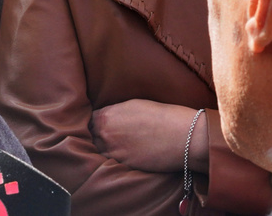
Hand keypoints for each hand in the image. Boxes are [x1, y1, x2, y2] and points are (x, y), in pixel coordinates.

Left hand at [90, 100, 208, 173]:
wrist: (183, 135)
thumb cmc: (162, 115)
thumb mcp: (132, 105)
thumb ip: (114, 112)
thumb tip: (107, 117)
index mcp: (105, 116)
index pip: (88, 121)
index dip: (95, 123)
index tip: (100, 125)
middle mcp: (105, 135)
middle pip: (92, 137)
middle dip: (98, 136)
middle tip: (109, 137)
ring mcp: (114, 152)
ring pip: (100, 152)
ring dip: (106, 149)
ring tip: (118, 146)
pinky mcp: (126, 166)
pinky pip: (114, 163)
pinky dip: (117, 159)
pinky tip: (127, 155)